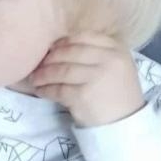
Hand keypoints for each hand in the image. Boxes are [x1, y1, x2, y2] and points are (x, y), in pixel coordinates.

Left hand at [29, 33, 144, 126]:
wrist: (125, 123)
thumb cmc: (116, 92)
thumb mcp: (115, 65)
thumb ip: (95, 52)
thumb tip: (57, 44)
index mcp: (116, 50)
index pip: (83, 37)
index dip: (64, 41)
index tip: (52, 48)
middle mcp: (109, 60)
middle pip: (70, 52)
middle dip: (50, 57)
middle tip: (39, 63)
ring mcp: (96, 78)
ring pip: (61, 70)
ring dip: (44, 74)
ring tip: (35, 78)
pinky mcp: (83, 96)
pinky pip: (58, 89)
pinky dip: (45, 89)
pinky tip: (40, 91)